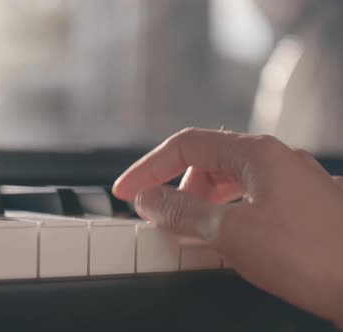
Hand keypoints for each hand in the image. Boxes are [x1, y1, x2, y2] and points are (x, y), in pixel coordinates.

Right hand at [113, 128, 342, 326]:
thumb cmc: (313, 256)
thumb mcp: (230, 232)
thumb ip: (181, 211)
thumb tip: (148, 199)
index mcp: (256, 153)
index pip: (185, 145)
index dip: (149, 168)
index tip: (127, 192)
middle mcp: (275, 160)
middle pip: (206, 162)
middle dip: (176, 189)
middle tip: (159, 218)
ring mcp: (290, 183)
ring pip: (228, 183)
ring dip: (199, 205)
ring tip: (186, 233)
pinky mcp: (298, 209)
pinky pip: (247, 202)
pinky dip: (223, 217)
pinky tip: (221, 240)